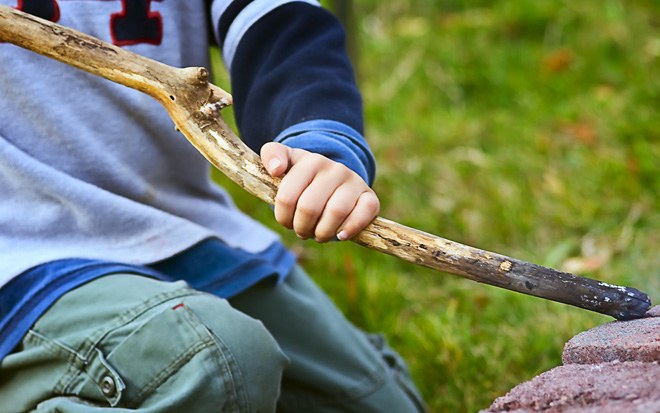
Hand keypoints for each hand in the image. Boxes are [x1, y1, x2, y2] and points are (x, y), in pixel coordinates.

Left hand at [261, 142, 379, 241]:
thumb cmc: (305, 177)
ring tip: (318, 234)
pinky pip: (364, 213)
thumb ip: (272, 154)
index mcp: (311, 161)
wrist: (336, 180)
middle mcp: (335, 169)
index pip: (287, 197)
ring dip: (323, 233)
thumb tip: (276, 170)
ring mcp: (354, 182)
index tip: (286, 220)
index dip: (283, 217)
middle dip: (301, 228)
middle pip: (309, 208)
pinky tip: (340, 235)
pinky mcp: (370, 197)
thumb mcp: (287, 162)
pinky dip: (350, 228)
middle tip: (302, 231)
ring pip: (335, 212)